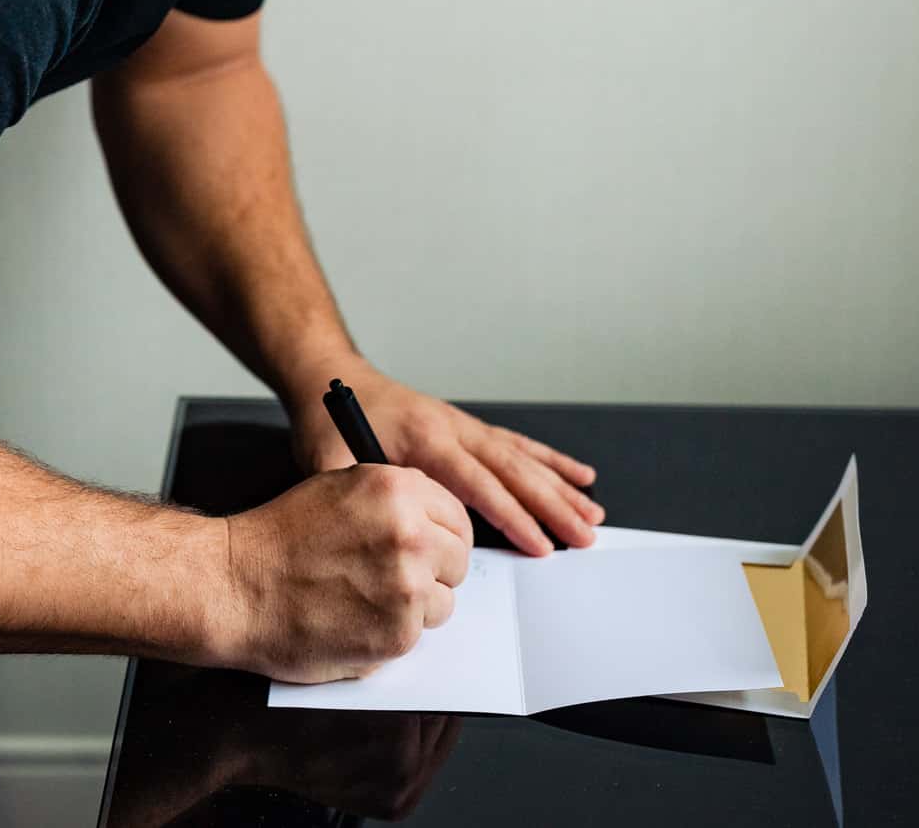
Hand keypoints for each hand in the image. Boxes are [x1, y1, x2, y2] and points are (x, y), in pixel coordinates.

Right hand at [218, 464, 471, 682]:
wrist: (236, 586)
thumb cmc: (278, 539)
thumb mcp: (339, 488)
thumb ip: (392, 501)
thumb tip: (431, 523)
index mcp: (398, 490)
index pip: (457, 516)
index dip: (444, 534)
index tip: (435, 546)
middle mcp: (411, 535)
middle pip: (458, 559)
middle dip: (434, 570)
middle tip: (397, 577)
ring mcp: (408, 587)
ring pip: (443, 601)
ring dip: (416, 605)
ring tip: (368, 599)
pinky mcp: (398, 634)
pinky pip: (418, 634)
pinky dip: (393, 633)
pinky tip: (356, 620)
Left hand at [286, 362, 603, 556]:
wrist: (328, 374)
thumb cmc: (326, 419)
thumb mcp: (325, 461)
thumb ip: (356, 496)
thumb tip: (381, 535)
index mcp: (422, 439)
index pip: (476, 484)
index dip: (510, 516)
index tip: (540, 545)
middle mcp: (451, 427)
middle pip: (512, 470)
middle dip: (552, 505)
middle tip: (586, 535)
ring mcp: (462, 424)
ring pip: (521, 457)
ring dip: (559, 485)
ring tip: (593, 511)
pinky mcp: (465, 426)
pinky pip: (515, 444)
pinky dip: (549, 460)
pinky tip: (578, 474)